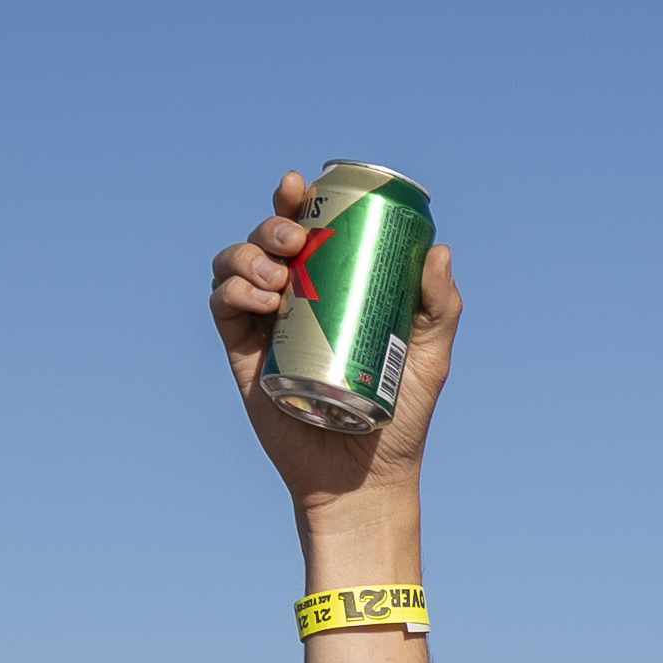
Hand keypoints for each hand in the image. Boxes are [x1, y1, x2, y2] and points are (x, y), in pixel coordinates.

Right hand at [211, 174, 462, 522]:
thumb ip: (440, 308)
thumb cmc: (401, 417)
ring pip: (236, 264)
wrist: (366, 477)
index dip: (295, 200)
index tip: (300, 185)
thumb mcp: (430, 358)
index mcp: (330, 286)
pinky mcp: (241, 355)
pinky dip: (232, 291)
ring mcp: (263, 324)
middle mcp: (291, 298)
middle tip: (295, 239)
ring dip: (247, 254)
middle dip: (272, 223)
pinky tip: (259, 299)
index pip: (306, 229)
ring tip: (278, 278)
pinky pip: (222, 307)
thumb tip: (439, 250)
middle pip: (267, 239)